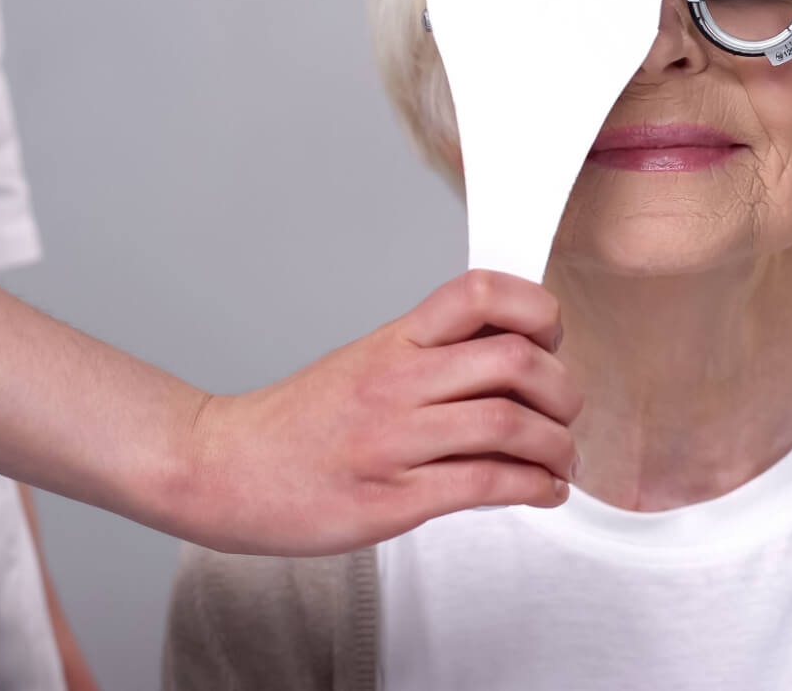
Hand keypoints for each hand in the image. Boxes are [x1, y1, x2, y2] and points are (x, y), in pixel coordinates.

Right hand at [173, 270, 581, 555]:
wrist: (223, 469)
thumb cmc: (301, 422)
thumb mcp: (369, 362)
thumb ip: (436, 357)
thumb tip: (520, 362)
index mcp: (396, 340)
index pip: (479, 292)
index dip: (535, 309)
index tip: (552, 336)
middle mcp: (398, 381)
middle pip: (514, 360)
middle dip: (563, 389)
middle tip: (568, 411)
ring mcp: (395, 441)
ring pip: (510, 424)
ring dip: (557, 446)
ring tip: (561, 460)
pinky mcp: (393, 499)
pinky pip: (485, 484)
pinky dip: (533, 487)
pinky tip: (543, 490)